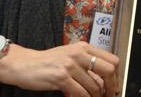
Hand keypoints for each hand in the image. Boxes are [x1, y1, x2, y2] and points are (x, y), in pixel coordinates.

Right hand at [0, 41, 118, 96]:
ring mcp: (70, 65)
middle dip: (112, 86)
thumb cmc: (47, 62)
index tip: (115, 86)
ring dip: (95, 96)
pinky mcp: (61, 77)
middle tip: (109, 95)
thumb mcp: (69, 57)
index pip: (111, 60)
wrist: (23, 64)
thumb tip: (105, 80)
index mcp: (84, 47)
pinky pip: (81, 93)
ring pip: (95, 86)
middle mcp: (79, 53)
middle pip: (109, 70)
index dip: (117, 76)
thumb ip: (87, 64)